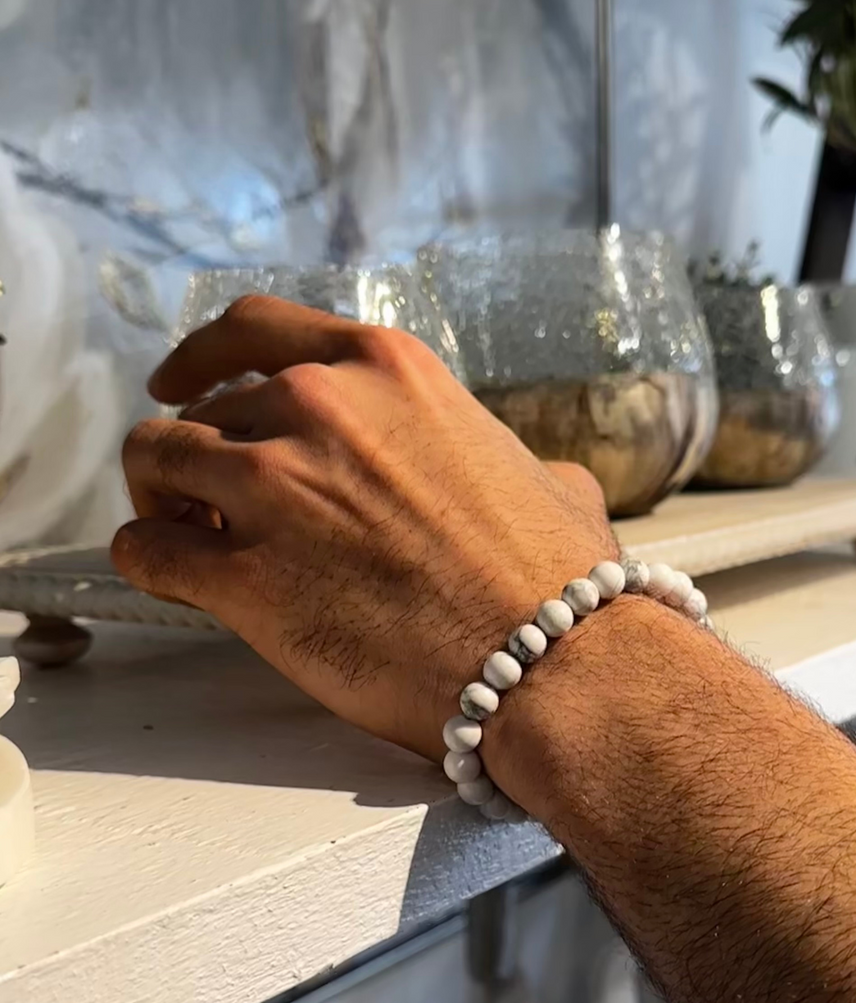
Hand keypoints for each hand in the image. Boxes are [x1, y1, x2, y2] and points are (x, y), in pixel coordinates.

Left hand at [113, 296, 616, 759]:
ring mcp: (273, 488)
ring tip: (191, 539)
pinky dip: (147, 562)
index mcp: (384, 371)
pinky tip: (178, 581)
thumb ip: (513, 462)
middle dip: (199, 454)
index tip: (181, 385)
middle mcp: (317, 408)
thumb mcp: (545, 479)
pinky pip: (144, 551)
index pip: (255, 330)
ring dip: (162, 499)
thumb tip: (546, 480)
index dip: (203, 358)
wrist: (550, 663)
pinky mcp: (244, 577)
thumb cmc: (556, 581)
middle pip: (199, 407)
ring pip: (153, 461)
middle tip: (211, 503)